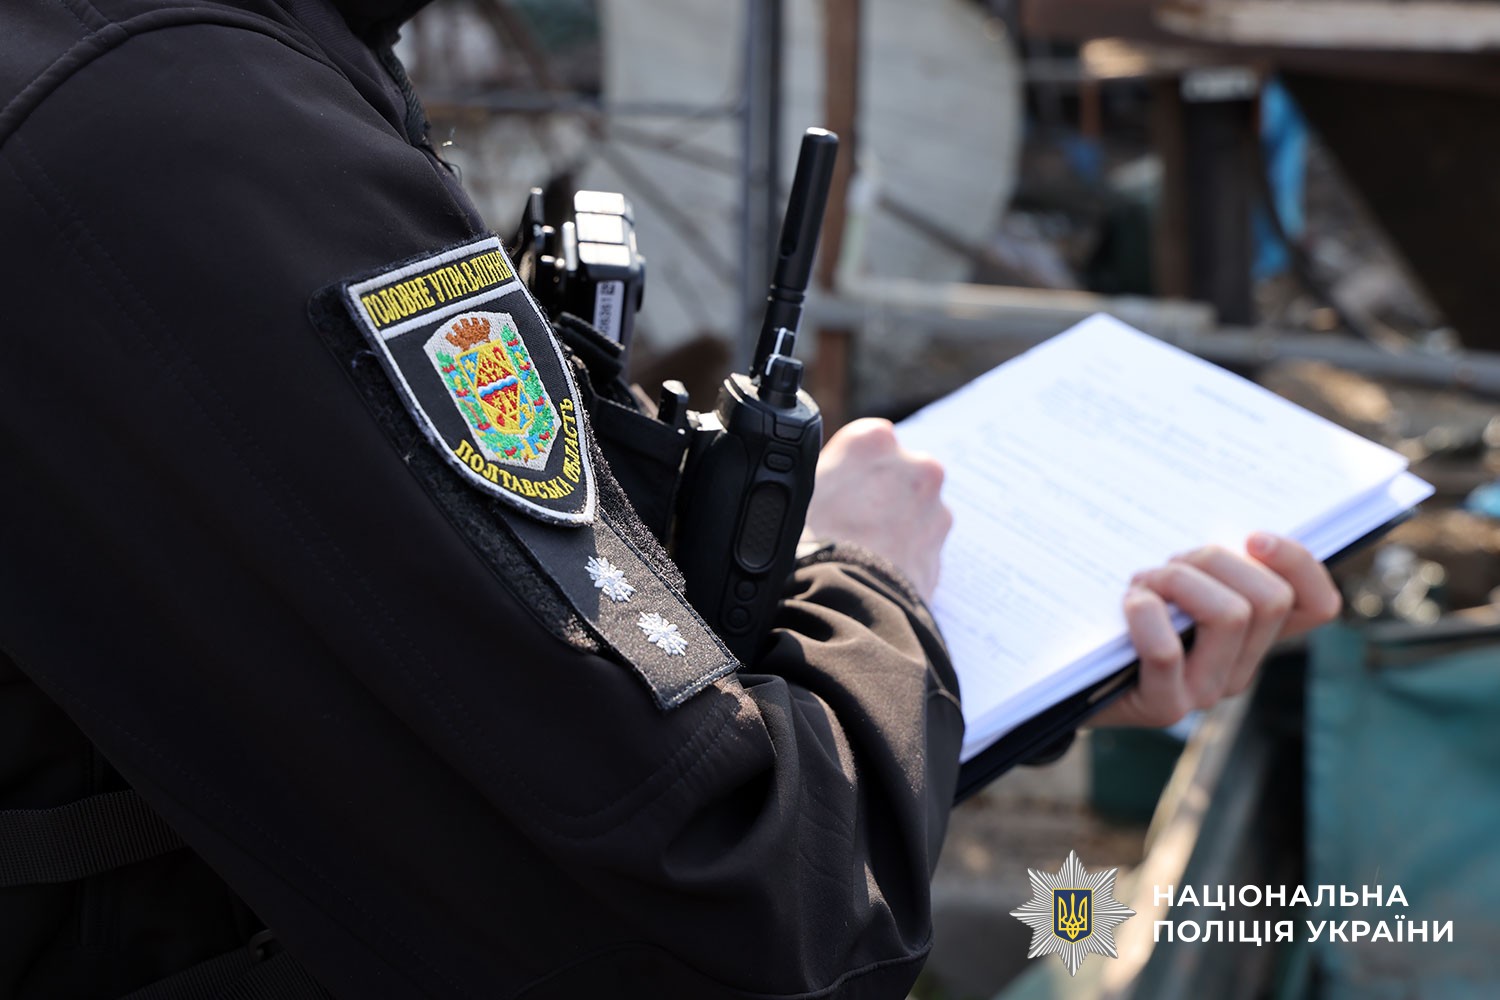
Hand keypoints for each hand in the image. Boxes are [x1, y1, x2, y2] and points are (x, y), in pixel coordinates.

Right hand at [804, 418, 952, 600]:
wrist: (840, 606)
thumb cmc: (807, 546)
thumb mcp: (795, 492)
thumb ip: (816, 472)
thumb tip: (815, 475)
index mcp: (874, 441)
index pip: (863, 443)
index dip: (846, 469)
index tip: (832, 493)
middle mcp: (914, 467)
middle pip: (894, 474)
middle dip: (877, 495)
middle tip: (843, 526)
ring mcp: (934, 511)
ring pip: (912, 510)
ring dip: (892, 526)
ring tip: (856, 555)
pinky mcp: (940, 553)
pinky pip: (918, 547)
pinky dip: (902, 556)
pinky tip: (873, 572)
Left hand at [1092, 533, 1341, 727]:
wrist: (1071, 675)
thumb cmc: (1122, 615)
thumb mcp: (1173, 580)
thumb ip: (1209, 565)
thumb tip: (1239, 536)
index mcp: (1254, 636)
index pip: (1318, 604)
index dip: (1299, 562)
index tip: (1254, 537)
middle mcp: (1240, 668)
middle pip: (1269, 598)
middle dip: (1213, 560)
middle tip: (1168, 566)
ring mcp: (1207, 692)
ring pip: (1229, 615)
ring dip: (1178, 581)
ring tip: (1142, 587)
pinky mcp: (1166, 706)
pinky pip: (1167, 650)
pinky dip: (1145, 614)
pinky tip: (1128, 606)